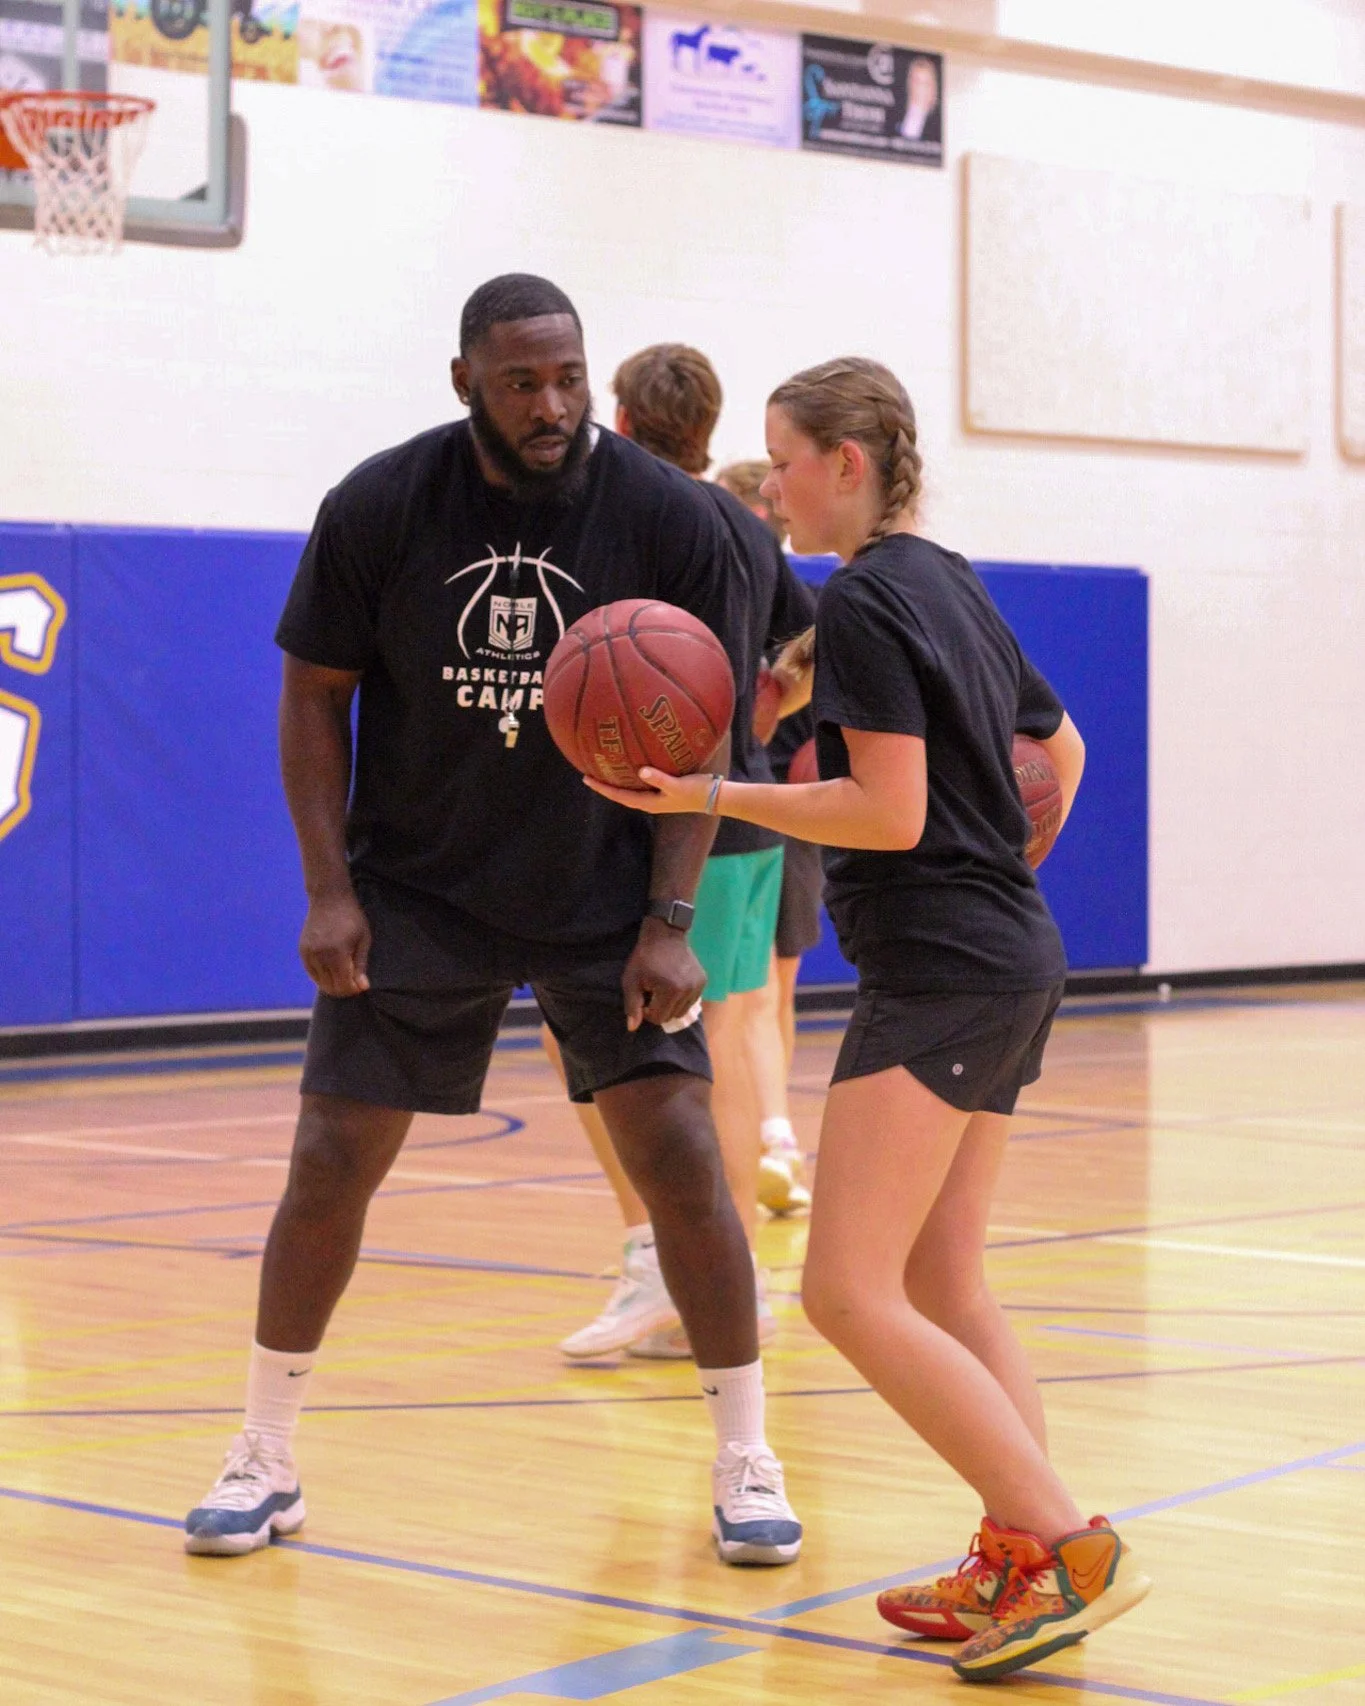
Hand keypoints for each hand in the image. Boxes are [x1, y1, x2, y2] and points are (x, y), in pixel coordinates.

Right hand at [299, 889, 371, 995]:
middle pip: (330, 987)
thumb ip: (361, 965)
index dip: (353, 990)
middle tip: (354, 984)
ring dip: (333, 984)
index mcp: (337, 953)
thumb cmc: (352, 918)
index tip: (361, 986)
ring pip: (320, 982)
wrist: (329, 898)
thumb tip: (362, 988)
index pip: (343, 985)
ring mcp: (308, 953)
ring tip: (345, 977)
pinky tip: (332, 972)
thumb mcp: (363, 940)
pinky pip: (312, 973)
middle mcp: (320, 955)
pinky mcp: (302, 950)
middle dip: (344, 989)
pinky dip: (322, 977)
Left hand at [584, 769, 715, 814]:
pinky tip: (630, 766)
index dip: (602, 788)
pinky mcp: (663, 790)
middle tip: (588, 774)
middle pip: (620, 794)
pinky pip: (640, 784)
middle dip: (604, 785)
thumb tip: (641, 770)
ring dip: (616, 782)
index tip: (586, 779)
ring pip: (629, 790)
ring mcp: (656, 797)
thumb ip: (659, 778)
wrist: (714, 796)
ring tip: (604, 771)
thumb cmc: (696, 791)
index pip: (619, 796)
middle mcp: (649, 801)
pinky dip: (631, 777)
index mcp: (649, 803)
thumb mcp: (677, 785)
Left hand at [621, 916, 705, 1030]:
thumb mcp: (631, 980)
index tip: (644, 998)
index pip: (659, 1018)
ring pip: (682, 1011)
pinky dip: (681, 999)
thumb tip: (633, 1028)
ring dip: (671, 1006)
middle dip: (659, 1009)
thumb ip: (632, 1005)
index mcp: (670, 991)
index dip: (648, 1012)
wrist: (665, 934)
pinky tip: (674, 985)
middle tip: (653, 993)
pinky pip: (691, 1001)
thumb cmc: (645, 958)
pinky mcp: (703, 981)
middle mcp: (688, 990)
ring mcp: (698, 986)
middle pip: (672, 1016)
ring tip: (663, 990)